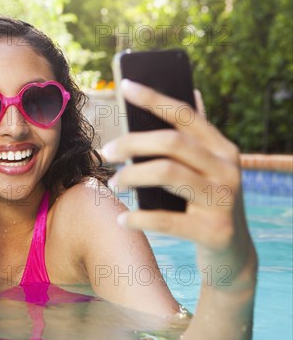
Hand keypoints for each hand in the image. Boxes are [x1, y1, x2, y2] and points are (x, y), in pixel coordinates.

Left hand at [102, 80, 256, 287]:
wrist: (232, 253)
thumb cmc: (207, 202)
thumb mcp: (208, 168)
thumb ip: (196, 137)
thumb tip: (192, 92)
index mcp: (223, 148)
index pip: (185, 115)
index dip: (154, 98)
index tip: (124, 85)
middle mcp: (228, 169)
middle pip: (172, 142)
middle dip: (132, 142)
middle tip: (106, 152)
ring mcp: (224, 199)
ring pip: (168, 173)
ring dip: (132, 175)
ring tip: (114, 183)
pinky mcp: (215, 231)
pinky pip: (167, 219)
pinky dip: (139, 217)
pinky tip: (122, 218)